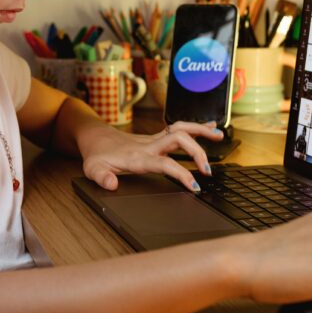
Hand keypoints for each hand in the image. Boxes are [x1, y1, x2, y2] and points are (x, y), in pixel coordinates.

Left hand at [81, 120, 223, 191]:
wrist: (95, 138)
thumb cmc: (96, 155)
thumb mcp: (92, 170)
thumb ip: (101, 178)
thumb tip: (111, 185)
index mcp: (138, 157)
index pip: (165, 163)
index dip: (181, 174)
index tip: (194, 186)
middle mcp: (149, 145)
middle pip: (178, 140)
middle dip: (197, 152)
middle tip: (208, 170)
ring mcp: (154, 140)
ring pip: (181, 129)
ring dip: (201, 131)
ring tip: (219, 136)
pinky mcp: (156, 138)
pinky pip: (179, 129)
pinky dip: (196, 127)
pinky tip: (210, 127)